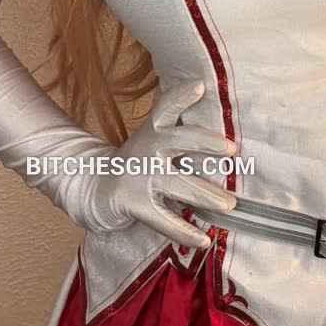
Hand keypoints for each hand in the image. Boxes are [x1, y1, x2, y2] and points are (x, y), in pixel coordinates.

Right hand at [84, 78, 237, 247]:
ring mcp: (140, 177)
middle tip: (231, 149)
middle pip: (178, 141)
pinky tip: (204, 239)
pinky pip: (164, 221)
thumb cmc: (136, 160)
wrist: (94, 186)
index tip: (200, 86)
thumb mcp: (151, 135)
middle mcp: (148, 148)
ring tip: (230, 205)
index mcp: (153, 130)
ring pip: (179, 185)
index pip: (166, 108)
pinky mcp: (136, 204)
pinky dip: (185, 232)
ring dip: (207, 196)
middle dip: (205, 144)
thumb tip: (205, 91)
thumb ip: (174, 122)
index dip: (182, 97)